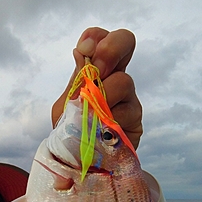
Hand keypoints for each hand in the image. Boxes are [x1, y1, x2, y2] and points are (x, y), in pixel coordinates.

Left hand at [52, 27, 142, 148]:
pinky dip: (110, 120)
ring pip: (123, 81)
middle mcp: (116, 78)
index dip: (95, 37)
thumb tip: (80, 53)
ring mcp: (129, 98)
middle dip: (110, 50)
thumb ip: (75, 84)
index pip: (101, 39)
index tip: (84, 51)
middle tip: (97, 71)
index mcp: (96, 71)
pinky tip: (101, 133)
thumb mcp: (65, 107)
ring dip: (103, 97)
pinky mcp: (136, 119)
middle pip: (125, 40)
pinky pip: (127, 111)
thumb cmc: (72, 133)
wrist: (81, 164)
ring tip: (91, 118)